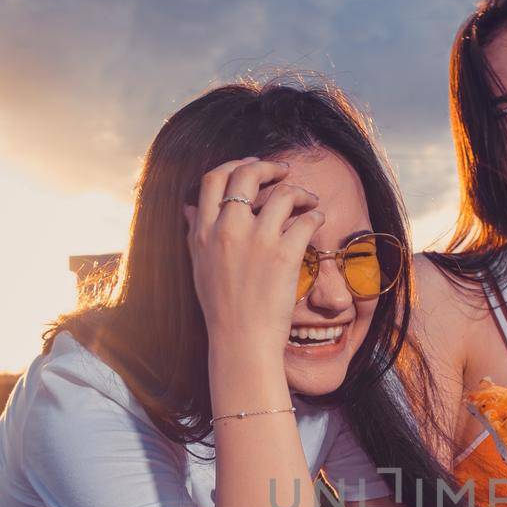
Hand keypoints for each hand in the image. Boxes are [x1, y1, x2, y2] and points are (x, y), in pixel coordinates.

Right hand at [182, 158, 323, 358]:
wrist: (241, 341)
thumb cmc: (222, 309)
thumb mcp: (199, 267)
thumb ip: (194, 233)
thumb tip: (188, 207)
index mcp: (204, 231)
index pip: (214, 179)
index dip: (236, 165)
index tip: (253, 166)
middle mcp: (227, 229)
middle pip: (247, 175)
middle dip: (269, 166)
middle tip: (285, 171)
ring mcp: (257, 240)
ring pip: (283, 192)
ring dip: (300, 191)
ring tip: (309, 200)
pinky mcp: (284, 254)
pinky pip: (306, 219)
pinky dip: (316, 214)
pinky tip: (318, 220)